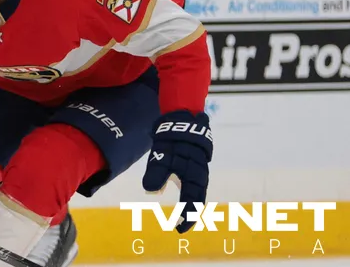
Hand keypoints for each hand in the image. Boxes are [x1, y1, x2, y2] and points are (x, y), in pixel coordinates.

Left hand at [142, 110, 212, 232]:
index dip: (186, 217)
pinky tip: (185, 198)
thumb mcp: (161, 157)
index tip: (179, 229)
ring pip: (196, 192)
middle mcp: (199, 175)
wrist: (183, 120)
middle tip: (180, 227)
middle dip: (189, 214)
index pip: (192, 203)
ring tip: (182, 217)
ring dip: (190, 204)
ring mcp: (199, 169)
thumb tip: (150, 192)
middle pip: (196, 200)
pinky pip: (194, 183)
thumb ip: (156, 174)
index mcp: (194, 177)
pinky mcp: (195, 164)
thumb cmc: (171, 141)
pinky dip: (190, 193)